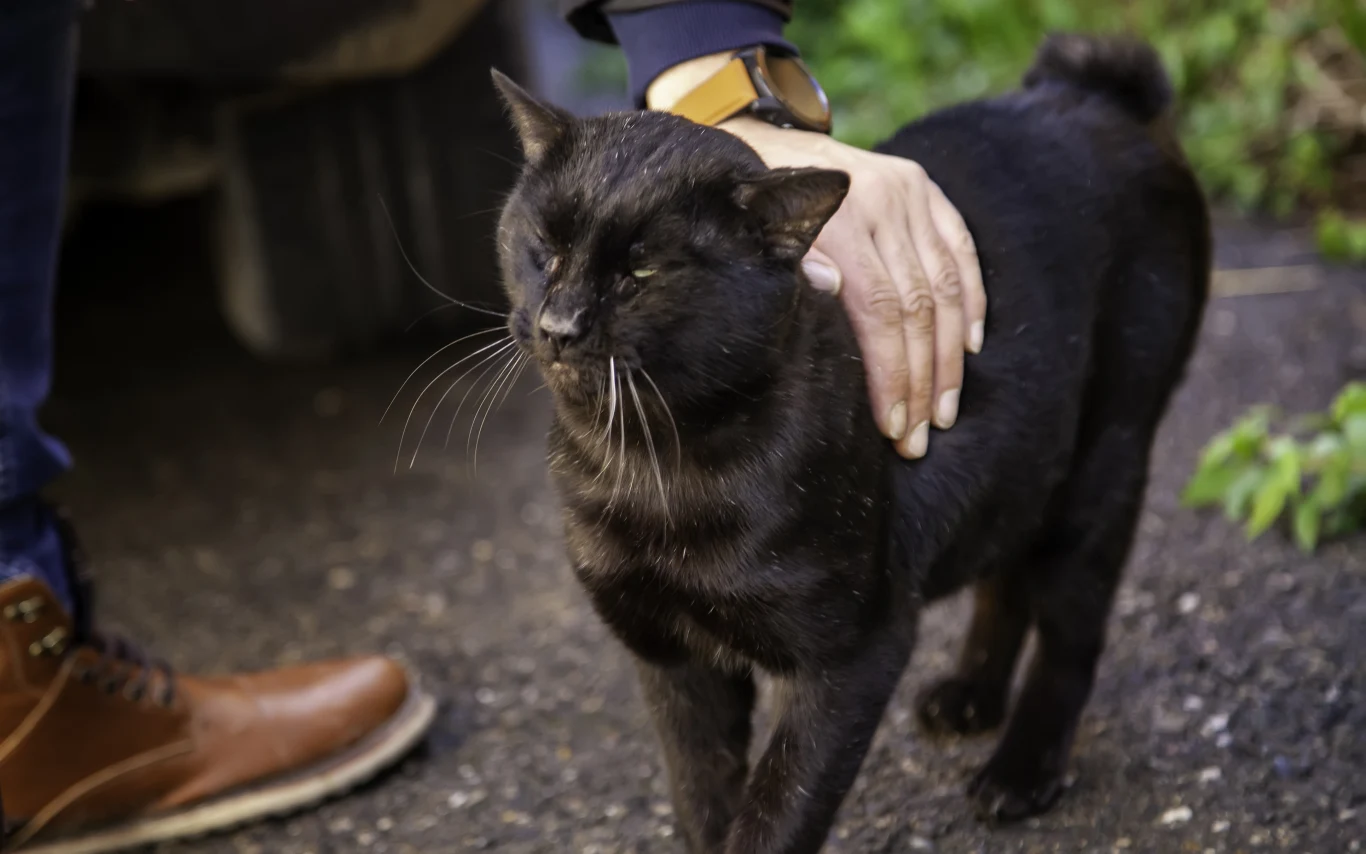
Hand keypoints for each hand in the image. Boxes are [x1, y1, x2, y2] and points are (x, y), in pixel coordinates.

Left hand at [647, 54, 985, 458]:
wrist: (755, 135)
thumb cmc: (743, 205)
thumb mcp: (748, 233)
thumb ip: (785, 262)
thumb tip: (827, 290)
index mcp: (838, 215)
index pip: (879, 310)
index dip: (891, 372)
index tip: (893, 425)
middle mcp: (883, 198)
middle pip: (918, 307)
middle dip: (922, 381)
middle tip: (918, 437)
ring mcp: (908, 190)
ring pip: (947, 286)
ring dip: (949, 358)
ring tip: (943, 412)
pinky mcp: (923, 188)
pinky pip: (960, 250)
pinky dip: (971, 302)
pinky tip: (968, 350)